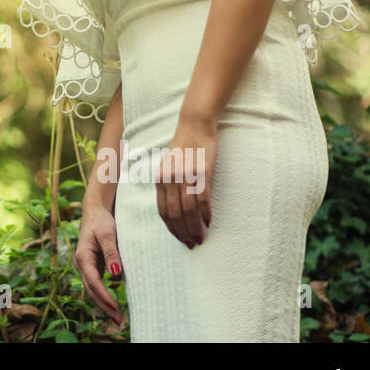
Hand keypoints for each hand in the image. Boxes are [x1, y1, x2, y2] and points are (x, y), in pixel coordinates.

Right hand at [74, 204, 123, 326]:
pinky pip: (96, 285)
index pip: (93, 282)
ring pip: (92, 290)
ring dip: (103, 304)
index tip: (116, 307)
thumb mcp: (108, 234)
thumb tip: (115, 274)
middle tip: (118, 321)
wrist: (95, 212)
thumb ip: (112, 253)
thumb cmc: (102, 221)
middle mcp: (81, 264)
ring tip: (117, 318)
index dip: (104, 296)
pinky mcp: (92, 267)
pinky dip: (103, 296)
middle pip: (91, 291)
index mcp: (83, 257)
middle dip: (104, 306)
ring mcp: (85, 267)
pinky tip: (113, 304)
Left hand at [155, 118, 217, 248]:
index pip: (162, 210)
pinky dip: (206, 213)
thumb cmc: (184, 146)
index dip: (171, 227)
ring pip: (188, 210)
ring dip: (194, 227)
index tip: (179, 238)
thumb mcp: (169, 165)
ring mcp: (185, 177)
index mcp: (160, 179)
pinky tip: (209, 222)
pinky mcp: (201, 173)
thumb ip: (168, 183)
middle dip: (182, 232)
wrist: (195, 126)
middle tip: (191, 244)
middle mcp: (170, 179)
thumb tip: (172, 204)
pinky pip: (202, 199)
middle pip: (174, 214)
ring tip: (201, 238)